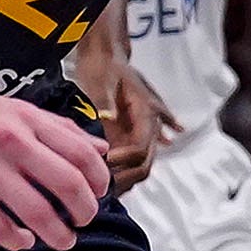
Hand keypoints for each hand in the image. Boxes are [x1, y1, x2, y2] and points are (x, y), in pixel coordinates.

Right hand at [0, 82, 107, 250]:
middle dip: (84, 211)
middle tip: (83, 222)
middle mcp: (10, 142)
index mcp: (26, 120)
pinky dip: (17, 240)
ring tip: (61, 241)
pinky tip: (22, 241)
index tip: (99, 194)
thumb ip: (56, 128)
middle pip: (68, 185)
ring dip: (57, 234)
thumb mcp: (11, 108)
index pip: (82, 154)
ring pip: (37, 211)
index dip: (99, 180)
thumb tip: (100, 148)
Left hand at [99, 70, 171, 193]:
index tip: (99, 167)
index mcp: (148, 113)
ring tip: (100, 195)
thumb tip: (107, 118)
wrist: (106, 55)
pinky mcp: (133, 135)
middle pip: (145, 164)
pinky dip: (122, 174)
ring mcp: (144, 133)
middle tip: (99, 191)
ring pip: (141, 166)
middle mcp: (152, 127)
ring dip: (124, 181)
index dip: (121, 162)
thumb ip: (104, 101)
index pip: (140, 149)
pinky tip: (108, 189)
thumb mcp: (100, 81)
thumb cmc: (102, 66)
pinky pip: (132, 161)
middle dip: (125, 180)